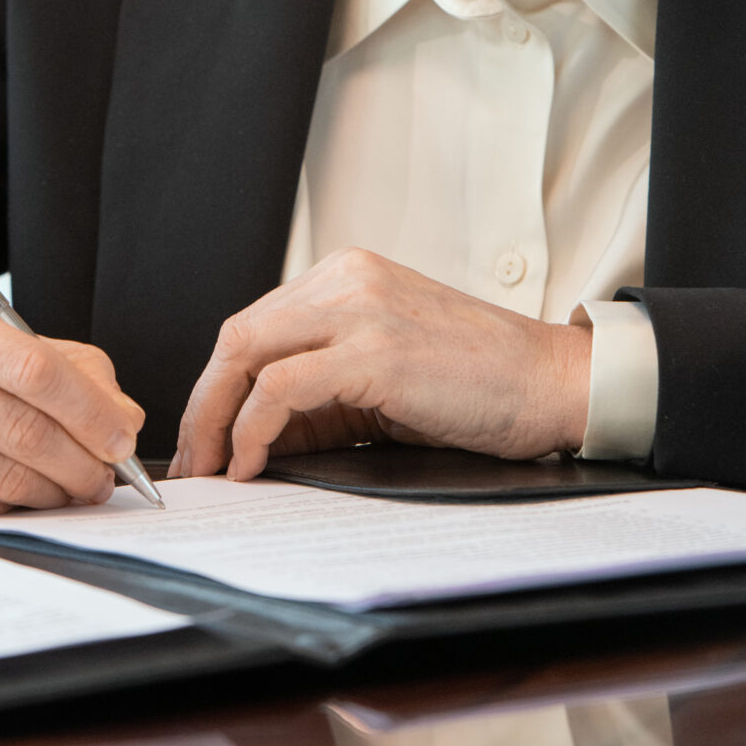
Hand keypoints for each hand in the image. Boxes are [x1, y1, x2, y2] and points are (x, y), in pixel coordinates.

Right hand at [0, 293, 144, 522]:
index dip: (88, 408)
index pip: (31, 366)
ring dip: (55, 491)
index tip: (122, 434)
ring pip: (1, 474)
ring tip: (80, 489)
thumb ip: (56, 362)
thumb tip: (124, 416)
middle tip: (110, 475)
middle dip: (81, 460)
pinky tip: (32, 500)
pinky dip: (15, 508)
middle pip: (21, 428)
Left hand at [168, 250, 592, 480]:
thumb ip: (321, 390)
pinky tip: (252, 464)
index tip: (203, 439)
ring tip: (212, 470)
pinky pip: (281, 388)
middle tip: (192, 463)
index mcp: (347, 275)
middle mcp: (346, 277)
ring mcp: (360, 308)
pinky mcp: (374, 350)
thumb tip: (250, 439)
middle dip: (203, 405)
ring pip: (247, 353)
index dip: (216, 387)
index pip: (254, 326)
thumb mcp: (384, 373)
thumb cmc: (479, 385)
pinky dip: (252, 429)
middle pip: (238, 336)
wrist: (553, 383)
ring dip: (216, 419)